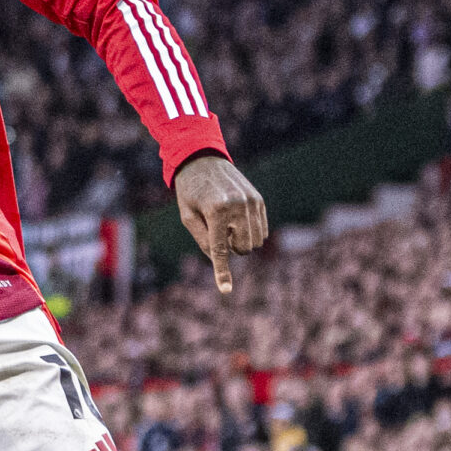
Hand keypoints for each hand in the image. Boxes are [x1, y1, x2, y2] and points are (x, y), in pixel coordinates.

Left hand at [174, 153, 266, 293]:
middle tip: (218, 232)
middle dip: (232, 248)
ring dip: (242, 240)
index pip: (221, 250)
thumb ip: (203, 240)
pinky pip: (262, 230)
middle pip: (243, 248)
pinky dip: (251, 232)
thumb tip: (220, 260)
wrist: (203, 160)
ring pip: (256, 241)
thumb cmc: (190, 191)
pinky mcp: (259, 200)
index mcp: (216, 211)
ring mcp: (251, 202)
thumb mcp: (188, 216)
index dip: (222, 272)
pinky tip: (237, 220)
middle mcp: (238, 206)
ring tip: (227, 224)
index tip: (226, 290)